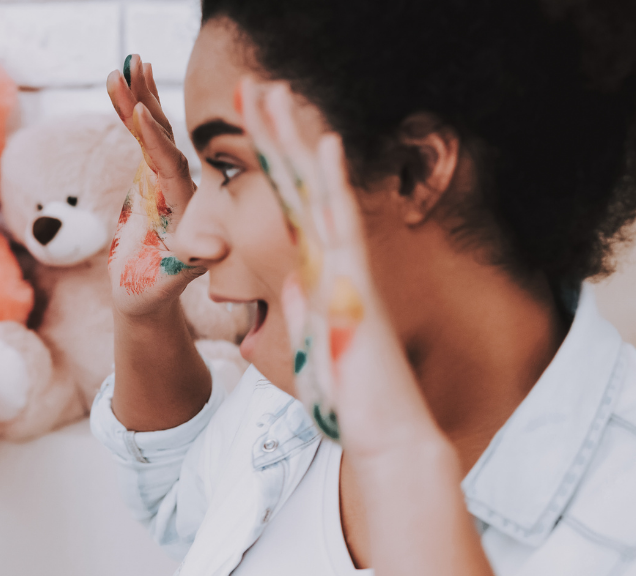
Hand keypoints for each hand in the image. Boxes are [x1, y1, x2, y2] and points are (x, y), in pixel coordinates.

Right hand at [106, 54, 202, 316]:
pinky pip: (142, 139)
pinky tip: (123, 89)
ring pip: (155, 130)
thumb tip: (219, 249)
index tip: (140, 115)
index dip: (156, 140)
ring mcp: (167, 178)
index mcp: (189, 204)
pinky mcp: (152, 176)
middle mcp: (182, 184)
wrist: (147, 294)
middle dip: (148, 101)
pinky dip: (131, 114)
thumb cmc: (158, 288)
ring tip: (126, 63)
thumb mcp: (175, 276)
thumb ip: (195, 259)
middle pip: (167, 134)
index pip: (171, 165)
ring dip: (139, 96)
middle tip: (133, 67)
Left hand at [239, 79, 441, 454]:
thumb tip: (295, 282)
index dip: (270, 164)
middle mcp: (334, 259)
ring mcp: (348, 267)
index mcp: (317, 270)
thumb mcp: (313, 338)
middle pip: (301, 184)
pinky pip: (344, 225)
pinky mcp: (357, 284)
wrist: (384, 431)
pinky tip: (326, 144)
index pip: (288, 205)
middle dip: (279, 134)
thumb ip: (307, 304)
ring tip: (280, 93)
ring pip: (319, 190)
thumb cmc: (352, 391)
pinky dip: (335, 184)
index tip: (251, 124)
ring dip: (298, 140)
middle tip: (260, 85)